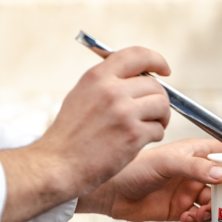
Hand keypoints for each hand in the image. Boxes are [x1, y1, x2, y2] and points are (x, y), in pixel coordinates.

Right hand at [0, 47, 171, 221]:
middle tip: (153, 113)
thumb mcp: (81, 95)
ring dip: (160, 118)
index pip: (137, 55)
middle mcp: (111, 90)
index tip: (164, 70)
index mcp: (98, 77)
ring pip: (162, 106)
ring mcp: (123, 112)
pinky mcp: (133, 135)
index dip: (156, 60)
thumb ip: (107, 82)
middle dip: (158, 99)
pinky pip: (158, 129)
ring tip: (148, 127)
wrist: (57, 165)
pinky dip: (154, 136)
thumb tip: (139, 76)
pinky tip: (138, 142)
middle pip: (155, 85)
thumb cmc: (69, 135)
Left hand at [77, 138, 221, 221]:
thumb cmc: (133, 168)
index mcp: (195, 152)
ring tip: (202, 213)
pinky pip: (199, 219)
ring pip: (214, 204)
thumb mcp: (167, 163)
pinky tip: (187, 219)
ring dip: (213, 211)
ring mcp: (188, 191)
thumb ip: (196, 167)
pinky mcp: (179, 210)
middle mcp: (195, 172)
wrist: (111, 192)